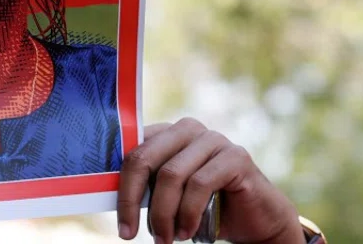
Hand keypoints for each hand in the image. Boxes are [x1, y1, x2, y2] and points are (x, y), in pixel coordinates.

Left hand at [117, 118, 301, 243]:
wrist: (257, 220)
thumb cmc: (205, 206)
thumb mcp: (169, 195)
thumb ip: (145, 185)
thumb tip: (105, 190)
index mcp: (166, 132)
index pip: (130, 150)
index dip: (119, 185)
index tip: (119, 222)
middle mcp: (187, 129)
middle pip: (144, 158)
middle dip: (132, 200)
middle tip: (129, 233)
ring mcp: (213, 139)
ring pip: (171, 175)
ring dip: (163, 214)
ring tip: (164, 239)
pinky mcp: (235, 156)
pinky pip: (200, 184)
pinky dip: (188, 213)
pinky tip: (187, 232)